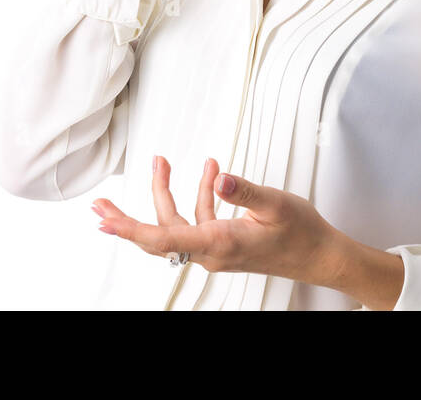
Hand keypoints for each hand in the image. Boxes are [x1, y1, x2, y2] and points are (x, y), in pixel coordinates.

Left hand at [90, 156, 340, 287]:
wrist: (320, 256)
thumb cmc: (301, 234)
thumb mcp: (275, 204)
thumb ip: (244, 191)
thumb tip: (218, 178)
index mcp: (219, 243)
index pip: (163, 238)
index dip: (130, 228)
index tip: (106, 220)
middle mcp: (212, 251)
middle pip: (158, 234)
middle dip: (128, 217)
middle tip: (101, 204)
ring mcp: (217, 249)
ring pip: (177, 224)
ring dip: (167, 194)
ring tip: (162, 163)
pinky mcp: (224, 242)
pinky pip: (200, 220)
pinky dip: (199, 195)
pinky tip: (209, 172)